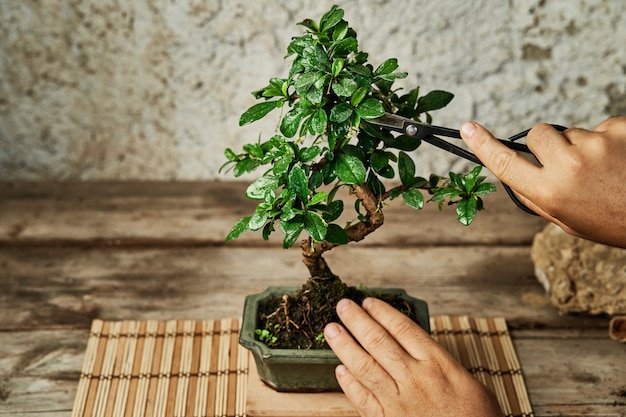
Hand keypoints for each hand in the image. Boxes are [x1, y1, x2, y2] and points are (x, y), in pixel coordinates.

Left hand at [324, 298, 501, 416]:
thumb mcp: (467, 381)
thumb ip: (439, 362)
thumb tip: (417, 346)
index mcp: (437, 364)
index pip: (402, 329)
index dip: (382, 312)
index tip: (368, 301)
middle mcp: (415, 378)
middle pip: (378, 341)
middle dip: (357, 321)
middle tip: (342, 306)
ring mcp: (399, 401)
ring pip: (364, 367)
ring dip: (345, 346)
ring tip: (331, 330)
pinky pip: (362, 399)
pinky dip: (349, 384)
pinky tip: (339, 370)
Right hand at [460, 117, 625, 247]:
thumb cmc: (613, 222)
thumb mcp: (567, 220)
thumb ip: (537, 195)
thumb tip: (514, 173)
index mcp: (550, 193)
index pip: (504, 164)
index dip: (483, 146)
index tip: (468, 129)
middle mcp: (568, 166)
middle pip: (537, 134)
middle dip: (546, 145)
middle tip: (569, 164)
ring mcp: (596, 144)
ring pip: (571, 132)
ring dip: (581, 145)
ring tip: (606, 168)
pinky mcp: (621, 129)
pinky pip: (602, 126)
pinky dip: (609, 140)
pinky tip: (622, 160)